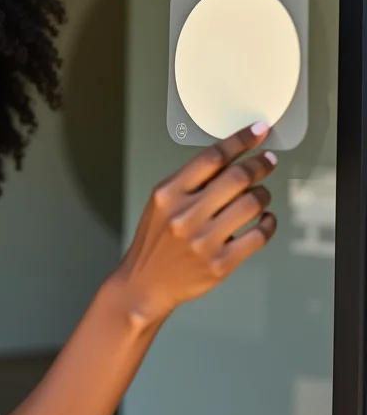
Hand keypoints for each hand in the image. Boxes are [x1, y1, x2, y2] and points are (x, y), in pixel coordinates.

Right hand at [116, 122, 277, 322]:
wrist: (145, 283)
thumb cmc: (155, 240)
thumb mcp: (160, 204)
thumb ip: (190, 182)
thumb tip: (231, 159)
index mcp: (168, 194)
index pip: (211, 157)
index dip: (240, 140)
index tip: (258, 131)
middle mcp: (185, 215)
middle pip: (237, 177)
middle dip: (260, 164)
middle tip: (268, 161)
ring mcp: (204, 241)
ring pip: (252, 204)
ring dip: (264, 194)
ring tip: (261, 194)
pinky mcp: (220, 263)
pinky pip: (258, 236)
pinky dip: (268, 223)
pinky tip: (265, 219)